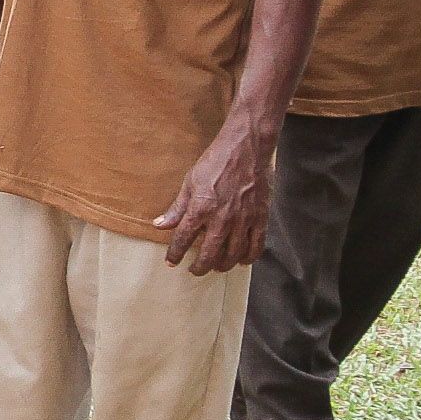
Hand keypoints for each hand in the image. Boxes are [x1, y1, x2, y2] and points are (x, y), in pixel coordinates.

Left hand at [152, 114, 276, 275]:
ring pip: (233, 253)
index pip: (183, 239)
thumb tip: (160, 225)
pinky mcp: (260, 217)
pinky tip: (242, 260)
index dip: (175, 254)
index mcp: (201, 209)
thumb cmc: (216, 162)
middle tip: (195, 271)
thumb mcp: (189, 182)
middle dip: (200, 266)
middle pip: (210, 253)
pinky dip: (249, 257)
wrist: (246, 148)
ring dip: (223, 265)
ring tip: (217, 267)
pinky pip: (256, 245)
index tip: (171, 262)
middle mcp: (222, 219)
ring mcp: (243, 220)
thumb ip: (177, 208)